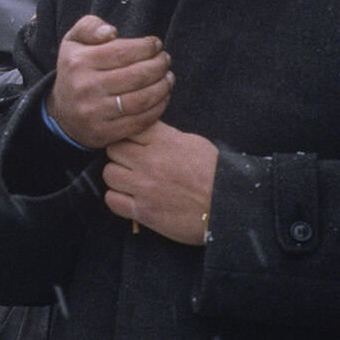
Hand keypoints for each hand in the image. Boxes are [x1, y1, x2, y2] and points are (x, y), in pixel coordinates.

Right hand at [45, 14, 171, 147]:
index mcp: (78, 62)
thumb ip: (90, 26)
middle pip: (137, 75)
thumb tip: (112, 32)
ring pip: (142, 99)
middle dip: (159, 65)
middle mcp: (85, 87)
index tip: (156, 44)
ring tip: (169, 77)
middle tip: (165, 60)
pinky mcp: (104, 133)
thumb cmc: (75, 71)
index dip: (146, 47)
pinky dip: (158, 108)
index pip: (123, 52)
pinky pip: (140, 120)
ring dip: (163, 87)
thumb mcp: (73, 41)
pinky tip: (163, 97)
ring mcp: (94, 112)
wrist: (62, 113)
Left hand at [104, 121, 217, 244]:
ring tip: (131, 181)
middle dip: (120, 154)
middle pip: (113, 149)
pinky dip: (117, 199)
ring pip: (108, 174)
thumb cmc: (216, 174)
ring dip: (118, 177)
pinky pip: (112, 200)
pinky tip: (129, 199)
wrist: (230, 208)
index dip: (129, 135)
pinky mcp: (144, 212)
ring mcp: (144, 187)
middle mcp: (150, 161)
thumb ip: (165, 136)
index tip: (134, 143)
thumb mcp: (193, 143)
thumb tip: (146, 132)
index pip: (128, 128)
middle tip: (131, 163)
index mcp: (164, 141)